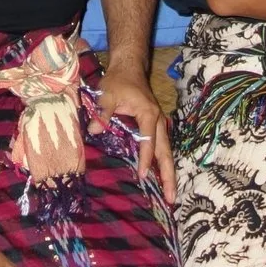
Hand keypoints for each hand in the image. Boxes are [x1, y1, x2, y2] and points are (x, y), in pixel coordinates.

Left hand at [102, 67, 176, 199]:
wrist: (129, 68)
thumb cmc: (118, 81)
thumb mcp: (107, 93)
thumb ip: (103, 111)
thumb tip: (94, 129)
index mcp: (148, 115)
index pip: (149, 141)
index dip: (145, 159)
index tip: (142, 176)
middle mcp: (158, 122)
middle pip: (166, 152)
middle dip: (168, 175)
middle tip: (171, 198)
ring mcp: (159, 125)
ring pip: (166, 152)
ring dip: (168, 173)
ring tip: (171, 195)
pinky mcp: (155, 127)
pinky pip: (161, 149)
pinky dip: (162, 164)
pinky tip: (161, 179)